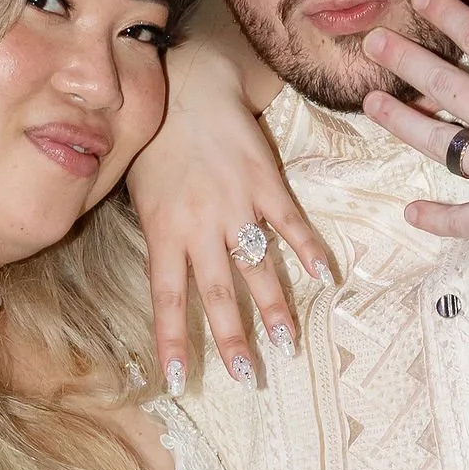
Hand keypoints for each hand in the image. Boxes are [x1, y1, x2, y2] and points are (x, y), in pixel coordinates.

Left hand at [129, 17, 334, 391]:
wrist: (188, 87)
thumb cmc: (157, 142)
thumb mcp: (141, 193)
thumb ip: (157, 236)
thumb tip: (164, 278)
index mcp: (164, 232)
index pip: (166, 299)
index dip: (172, 342)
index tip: (177, 382)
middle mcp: (200, 226)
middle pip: (218, 294)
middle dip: (233, 340)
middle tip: (249, 378)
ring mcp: (236, 206)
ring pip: (257, 267)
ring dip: (276, 308)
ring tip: (289, 343)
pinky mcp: (265, 184)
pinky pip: (290, 224)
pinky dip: (310, 251)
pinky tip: (327, 277)